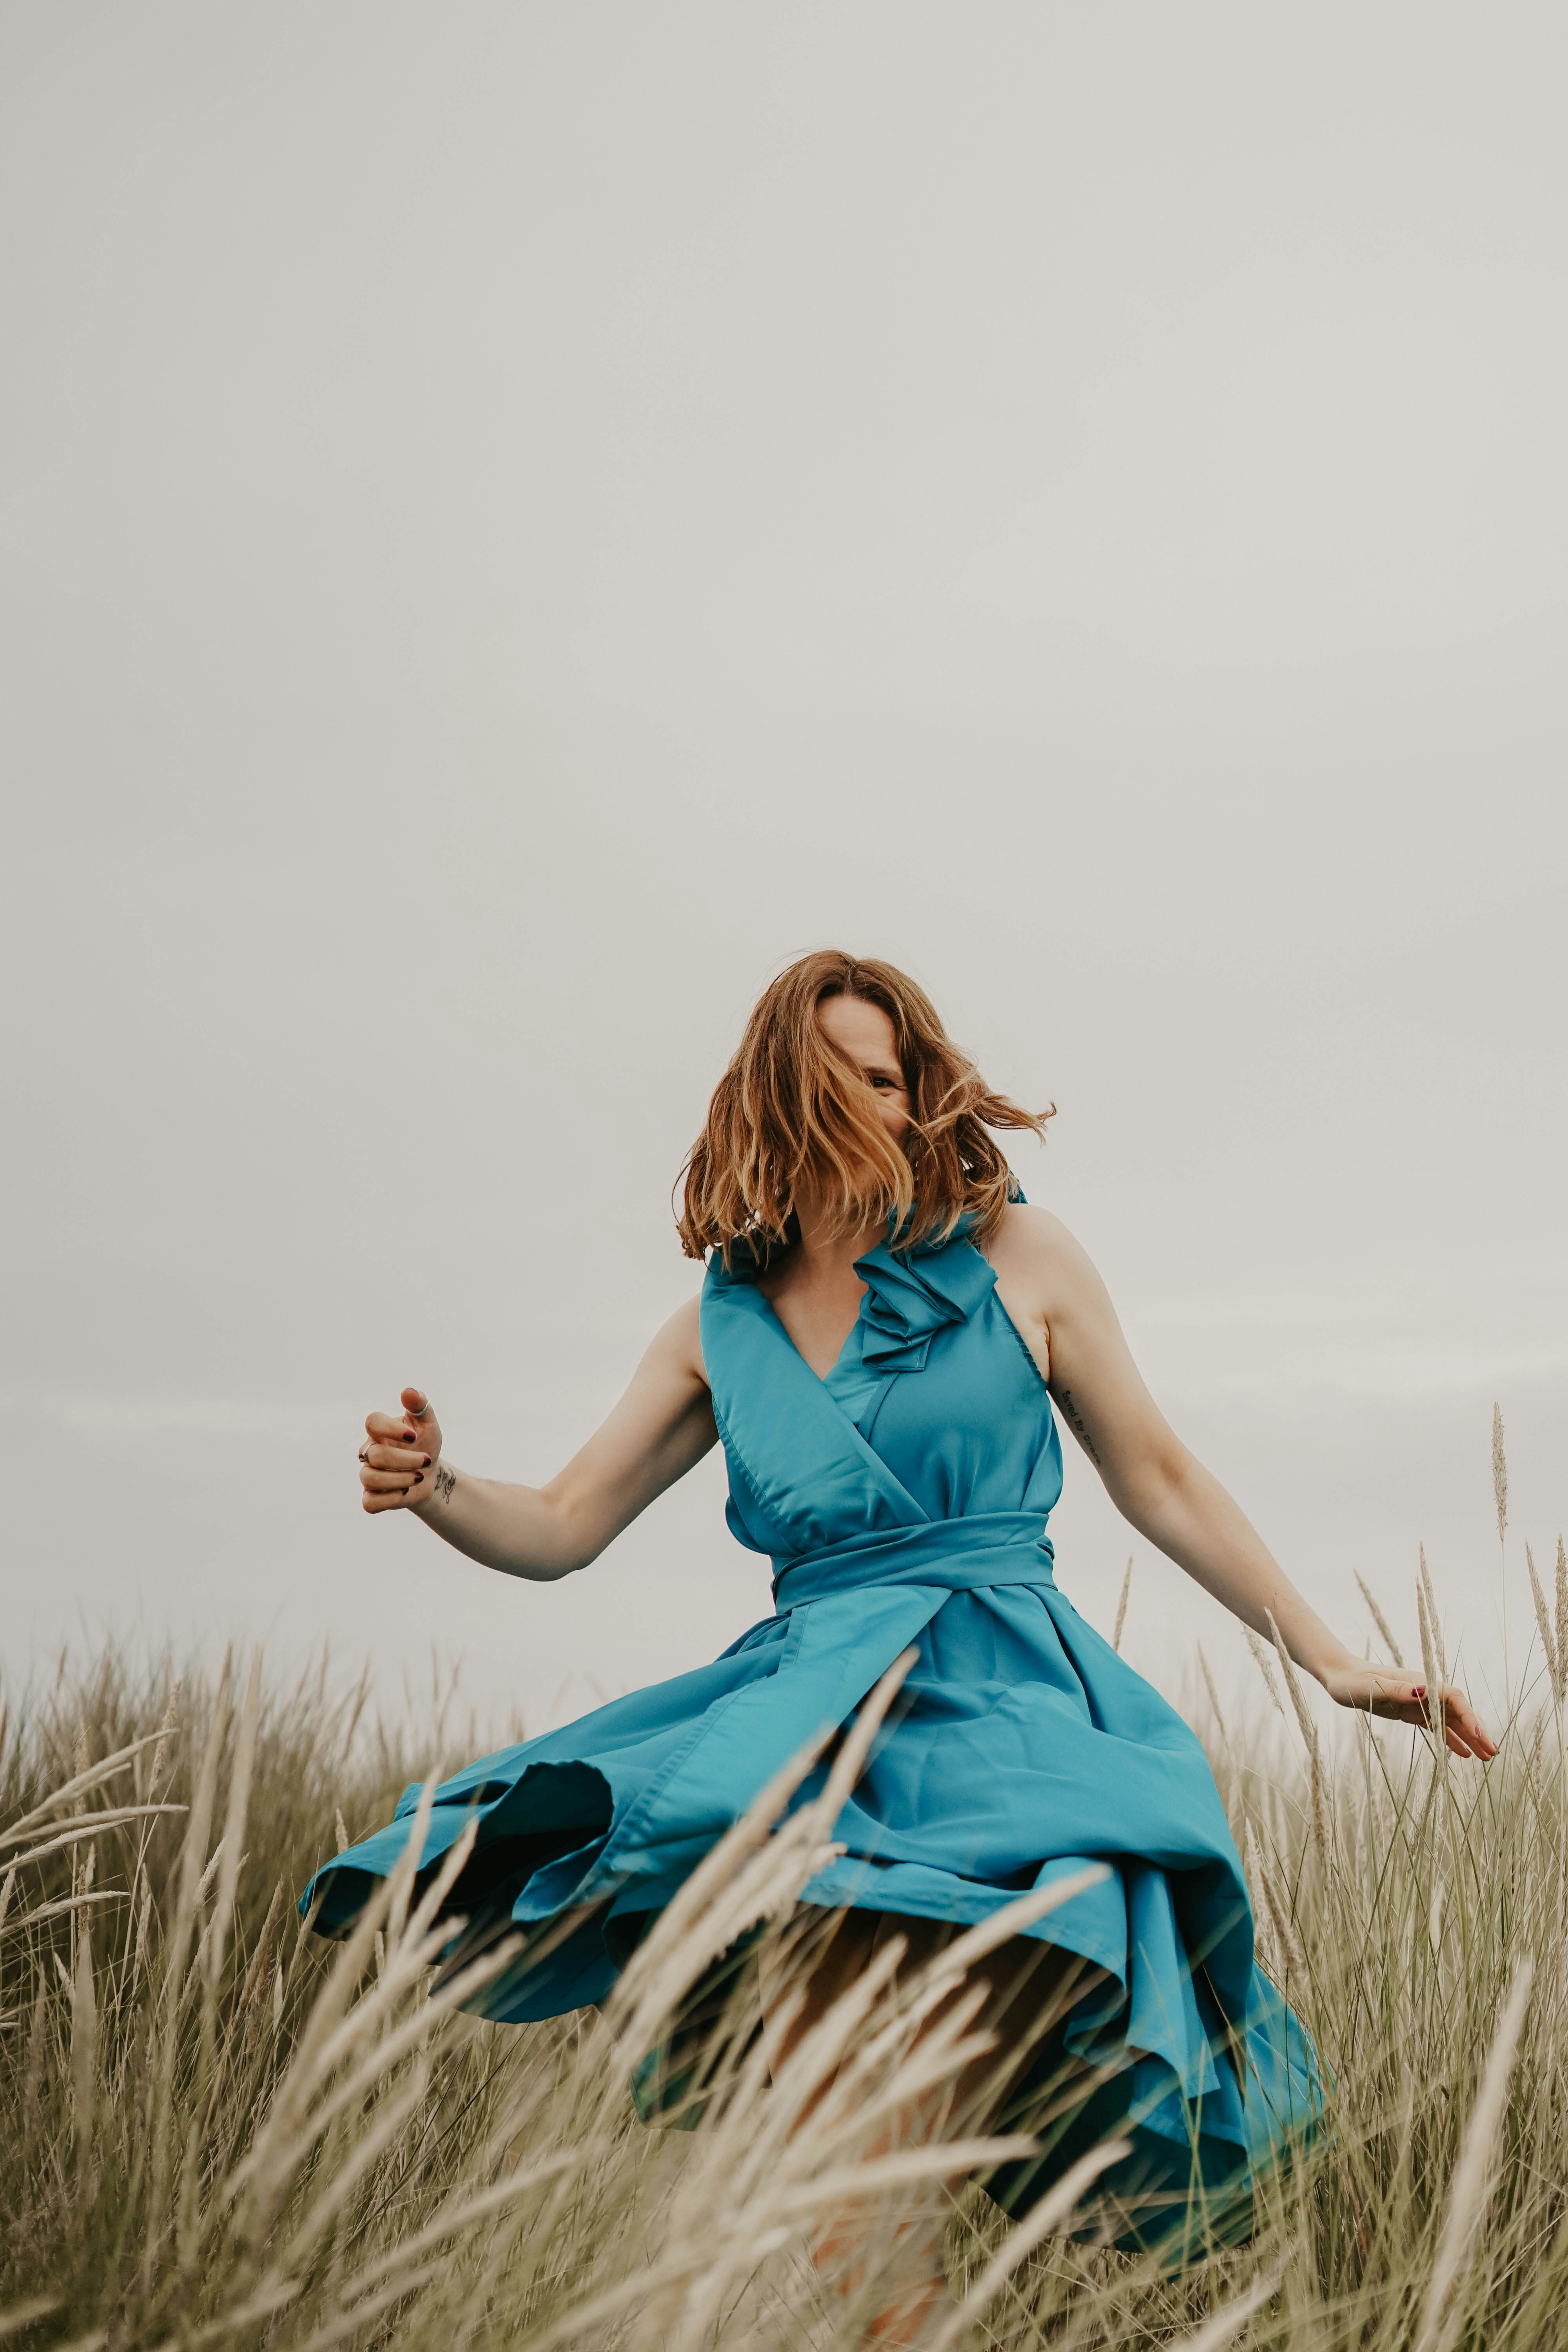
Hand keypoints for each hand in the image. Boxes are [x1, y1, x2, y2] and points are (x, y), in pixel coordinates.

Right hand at [358, 1387, 444, 1514]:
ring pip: (370, 1479)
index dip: (391, 1429)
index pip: (372, 1422)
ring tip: (418, 1477)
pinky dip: (389, 1499)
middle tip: (426, 1460)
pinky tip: (404, 1493)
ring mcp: (368, 1475)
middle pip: (376, 1455)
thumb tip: (408, 1391)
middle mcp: (369, 1452)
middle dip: (406, 1460)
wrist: (431, 1475)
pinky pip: (370, 1502)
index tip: (414, 1437)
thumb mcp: (428, 1424)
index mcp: (379, 1431)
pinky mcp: (371, 1497)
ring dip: (400, 1480)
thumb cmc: (425, 1445)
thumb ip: (420, 1406)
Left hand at [1319, 1660, 1497, 1759]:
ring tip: (1485, 1758)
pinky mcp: (1410, 1712)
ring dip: (1468, 1738)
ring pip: (1450, 1722)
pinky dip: (1451, 1740)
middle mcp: (1423, 1692)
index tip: (1480, 1736)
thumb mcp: (1371, 1687)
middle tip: (1492, 1753)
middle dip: (1476, 1731)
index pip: (1453, 1699)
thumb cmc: (1352, 1680)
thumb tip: (1424, 1691)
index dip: (1469, 1716)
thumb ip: (1397, 1690)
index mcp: (1418, 1683)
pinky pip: (1436, 1727)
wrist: (1339, 1676)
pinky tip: (1463, 1754)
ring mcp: (1418, 1702)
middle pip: (1457, 1711)